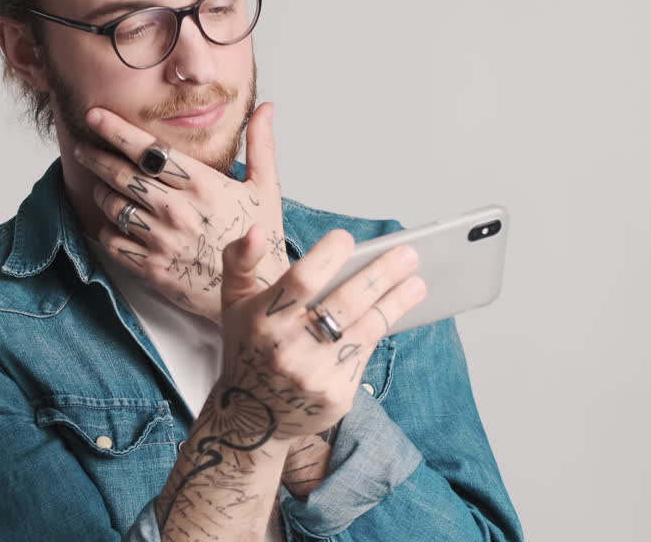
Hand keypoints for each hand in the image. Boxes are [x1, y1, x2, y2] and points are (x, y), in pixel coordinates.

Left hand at [73, 102, 288, 323]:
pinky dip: (107, 228)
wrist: (256, 292)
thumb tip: (266, 108)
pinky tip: (113, 221)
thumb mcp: (265, 188)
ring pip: (113, 206)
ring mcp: (163, 241)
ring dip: (101, 191)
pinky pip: (113, 241)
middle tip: (82, 147)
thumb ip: (260, 145)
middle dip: (96, 156)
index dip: (117, 131)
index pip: (150, 150)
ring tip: (102, 184)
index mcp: (203, 185)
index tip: (95, 115)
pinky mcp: (152, 267)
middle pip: (122, 175)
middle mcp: (178, 211)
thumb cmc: (259, 239)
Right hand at [210, 225, 426, 441]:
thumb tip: (256, 230)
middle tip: (408, 255)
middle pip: (345, 303)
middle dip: (381, 275)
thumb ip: (240, 261)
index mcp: (263, 319)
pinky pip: (365, 353)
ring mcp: (315, 374)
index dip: (328, 256)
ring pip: (365, 328)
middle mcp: (289, 348)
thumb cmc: (250, 348)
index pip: (302, 280)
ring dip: (396, 302)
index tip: (347, 239)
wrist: (254, 419)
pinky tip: (398, 311)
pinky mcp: (336, 394)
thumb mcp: (234, 302)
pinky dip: (381, 329)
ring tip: (417, 283)